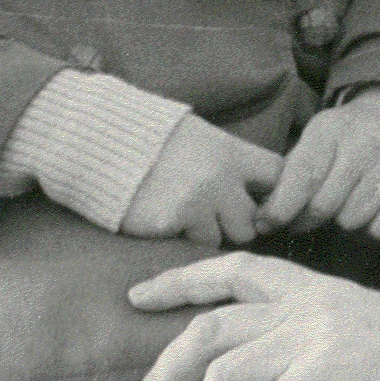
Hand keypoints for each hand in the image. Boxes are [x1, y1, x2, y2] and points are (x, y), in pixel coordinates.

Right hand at [118, 114, 283, 247]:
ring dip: (210, 234)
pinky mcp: (171, 223)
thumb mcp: (199, 135)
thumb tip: (259, 187)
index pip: (279, 176)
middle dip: (239, 222)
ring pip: (224, 239)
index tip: (263, 200)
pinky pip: (192, 244)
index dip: (275, 192)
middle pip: (254, 220)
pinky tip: (166, 219)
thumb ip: (229, 160)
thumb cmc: (151, 137)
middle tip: (218, 215)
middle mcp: (220, 178)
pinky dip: (183, 238)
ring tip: (187, 215)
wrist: (100, 138)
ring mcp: (196, 203)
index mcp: (230, 151)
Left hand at [124, 251, 379, 380]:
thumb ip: (318, 345)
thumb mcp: (367, 339)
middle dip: (163, 375)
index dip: (180, 281)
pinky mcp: (327, 375)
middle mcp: (311, 305)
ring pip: (224, 379)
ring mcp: (318, 336)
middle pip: (209, 330)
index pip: (235, 269)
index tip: (138, 298)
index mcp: (319, 289)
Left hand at [258, 86, 379, 239]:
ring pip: (352, 220)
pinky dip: (371, 228)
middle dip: (308, 220)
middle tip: (305, 220)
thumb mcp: (315, 141)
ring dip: (342, 222)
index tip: (267, 225)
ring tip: (345, 205)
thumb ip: (289, 176)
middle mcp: (366, 141)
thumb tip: (264, 219)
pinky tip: (370, 209)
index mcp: (332, 127)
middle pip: (325, 204)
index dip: (283, 206)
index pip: (304, 174)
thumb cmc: (345, 141)